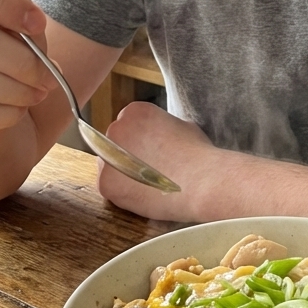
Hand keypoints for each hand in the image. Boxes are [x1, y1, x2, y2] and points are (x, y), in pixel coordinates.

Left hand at [98, 102, 220, 220]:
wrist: (202, 182)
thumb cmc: (199, 155)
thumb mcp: (183, 126)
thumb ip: (163, 128)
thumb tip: (160, 136)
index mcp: (135, 112)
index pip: (128, 125)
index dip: (139, 142)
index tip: (150, 154)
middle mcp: (116, 128)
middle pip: (114, 144)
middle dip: (128, 156)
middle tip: (148, 171)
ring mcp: (108, 155)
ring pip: (109, 166)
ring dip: (123, 174)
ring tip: (147, 185)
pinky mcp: (105, 182)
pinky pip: (109, 188)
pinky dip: (123, 193)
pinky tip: (142, 195)